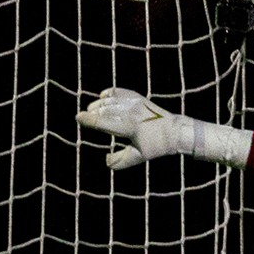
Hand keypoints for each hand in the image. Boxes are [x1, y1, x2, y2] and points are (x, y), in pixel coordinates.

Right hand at [76, 88, 193, 169]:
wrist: (176, 132)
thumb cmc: (157, 146)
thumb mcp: (140, 157)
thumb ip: (121, 161)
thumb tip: (106, 161)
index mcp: (129, 127)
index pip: (103, 122)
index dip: (88, 120)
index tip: (78, 118)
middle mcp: (130, 112)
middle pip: (103, 110)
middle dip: (92, 113)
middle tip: (84, 117)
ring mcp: (134, 102)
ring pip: (110, 100)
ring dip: (98, 104)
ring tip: (92, 110)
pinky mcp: (138, 97)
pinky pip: (119, 92)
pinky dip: (109, 93)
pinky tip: (103, 96)